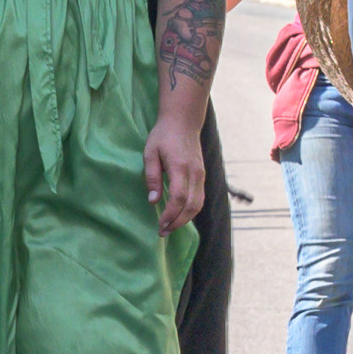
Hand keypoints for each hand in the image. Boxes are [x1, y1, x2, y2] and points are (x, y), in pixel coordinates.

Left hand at [144, 112, 205, 236]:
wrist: (183, 121)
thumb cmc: (163, 135)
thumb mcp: (150, 153)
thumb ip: (151, 177)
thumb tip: (153, 201)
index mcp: (180, 167)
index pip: (179, 198)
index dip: (170, 215)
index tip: (160, 225)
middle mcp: (194, 173)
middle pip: (192, 206)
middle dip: (178, 222)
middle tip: (163, 232)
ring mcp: (201, 174)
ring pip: (199, 204)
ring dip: (186, 219)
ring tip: (171, 227)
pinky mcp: (202, 175)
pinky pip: (200, 198)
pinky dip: (191, 211)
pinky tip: (179, 215)